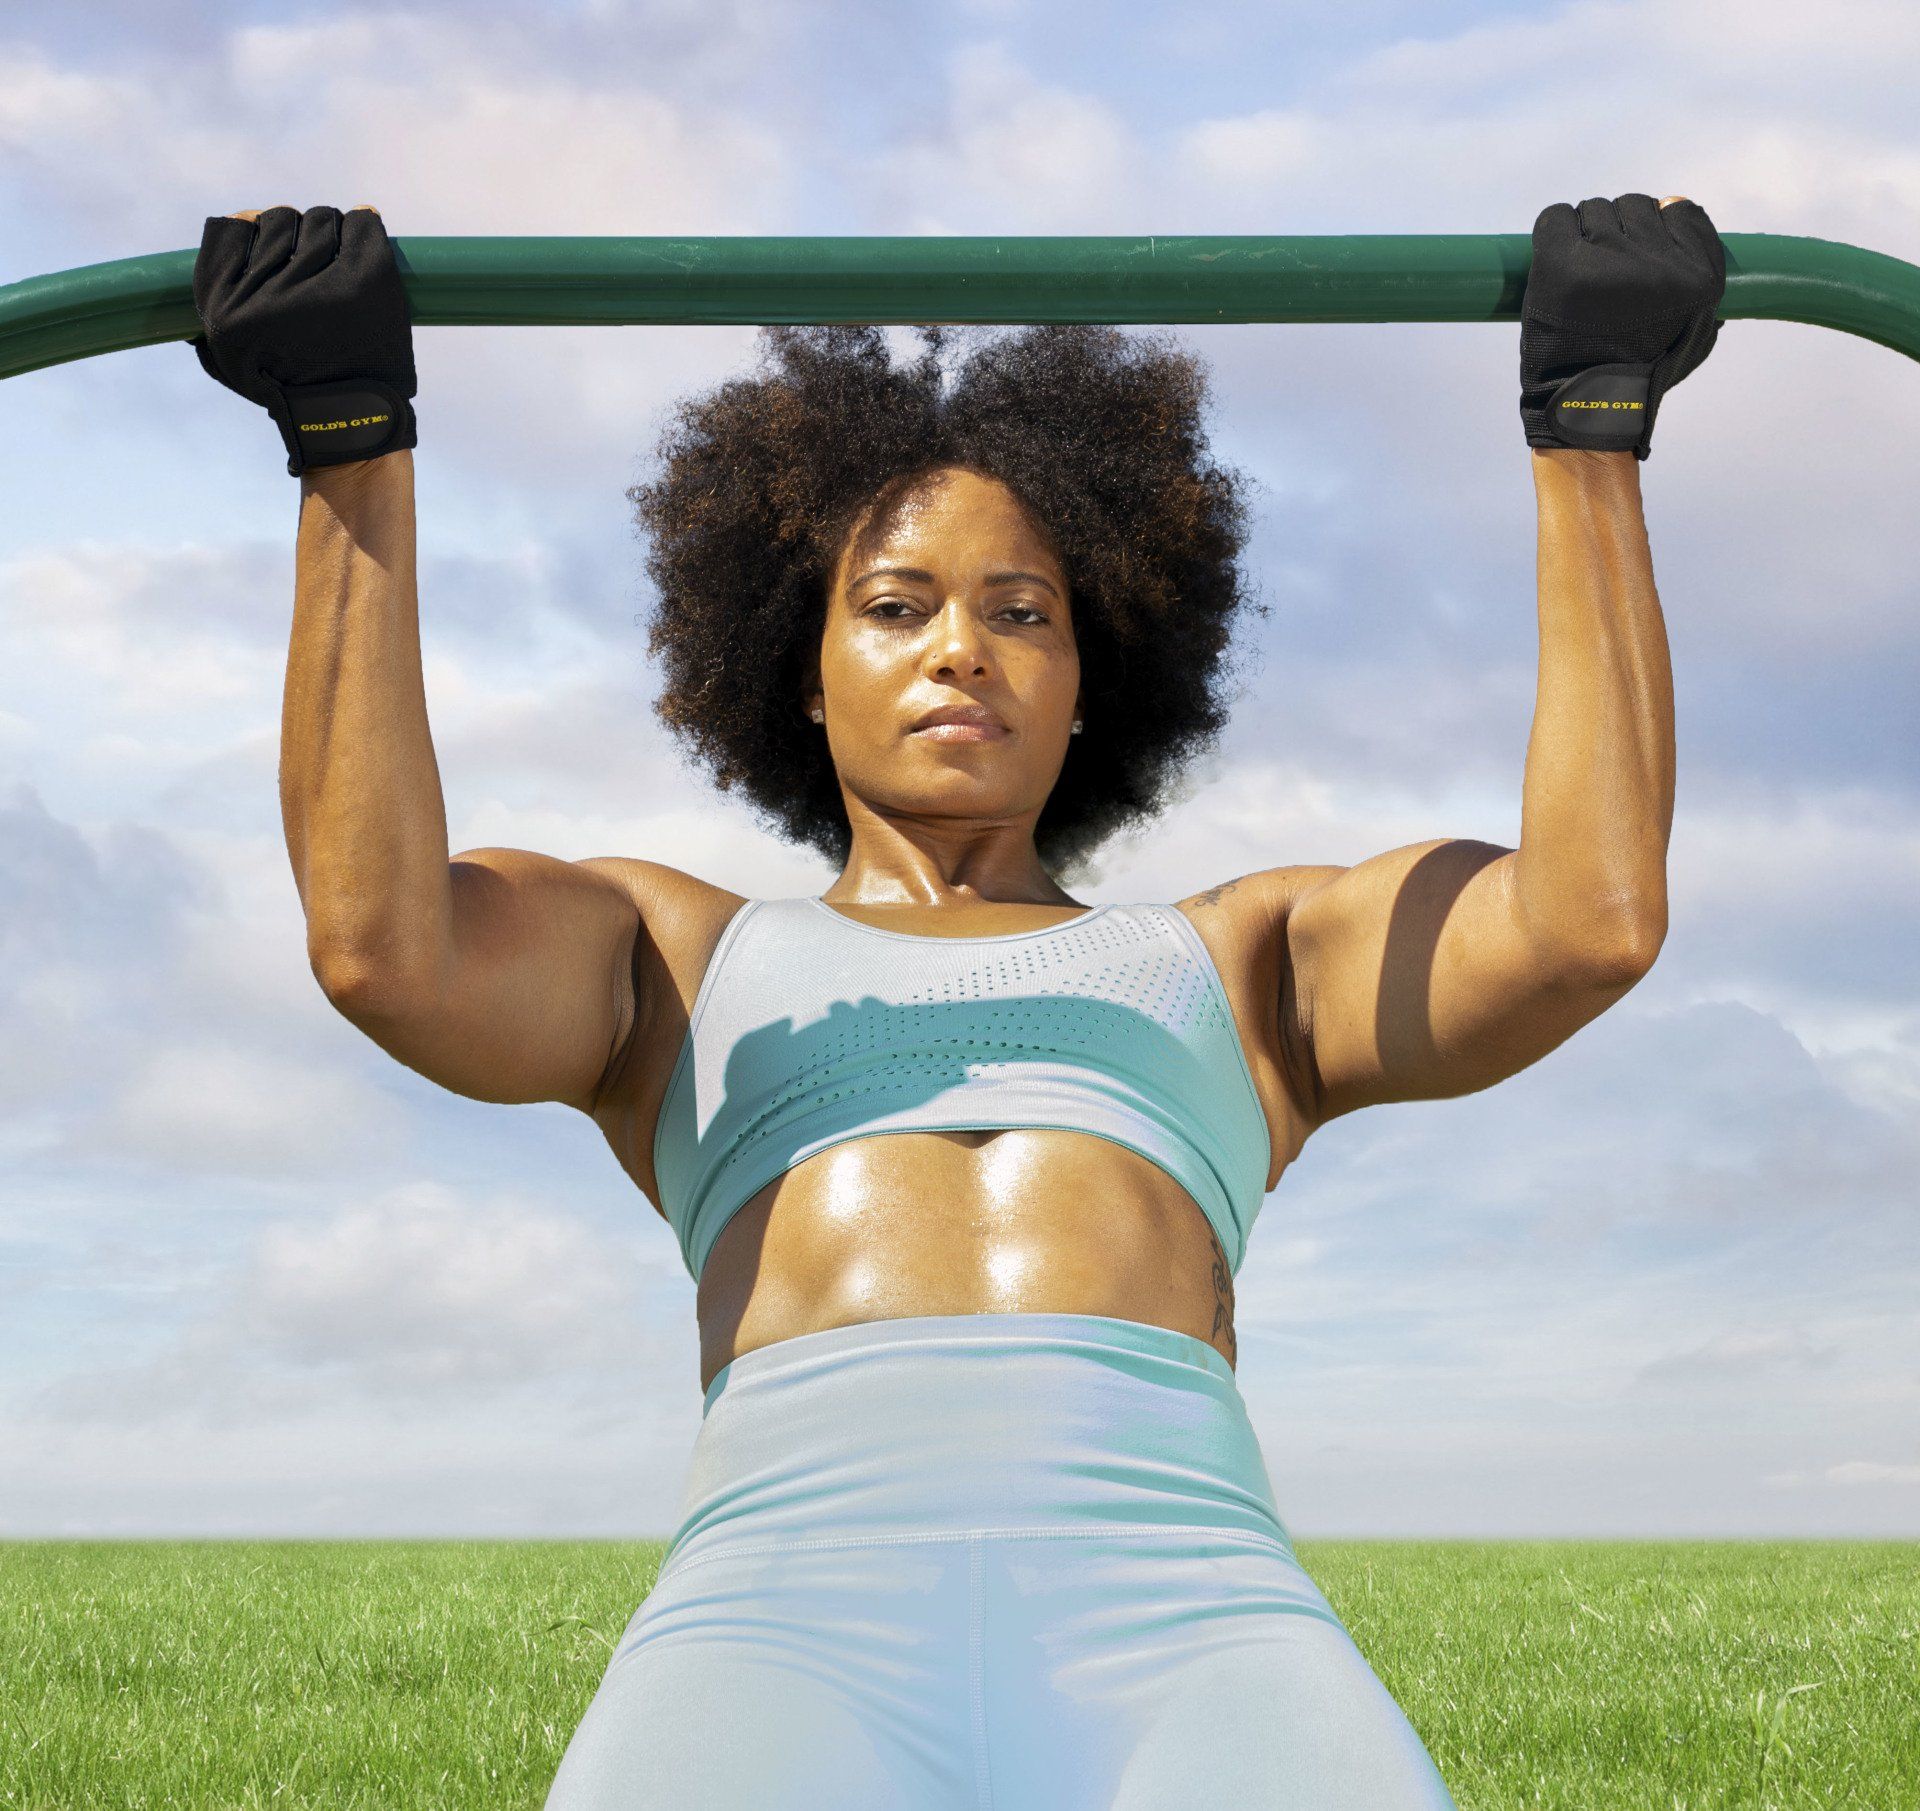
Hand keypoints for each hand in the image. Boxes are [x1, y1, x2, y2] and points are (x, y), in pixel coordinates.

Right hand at [191, 203, 417, 477]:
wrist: (347, 423)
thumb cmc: (289, 390)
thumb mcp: (229, 359)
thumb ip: (216, 304)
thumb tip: (235, 223)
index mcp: (224, 306)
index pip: (232, 228)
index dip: (258, 231)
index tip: (277, 248)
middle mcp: (264, 293)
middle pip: (279, 219)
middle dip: (298, 236)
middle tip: (316, 265)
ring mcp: (316, 286)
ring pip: (321, 219)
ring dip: (334, 234)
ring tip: (342, 266)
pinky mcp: (363, 284)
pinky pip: (362, 226)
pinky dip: (365, 229)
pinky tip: (365, 247)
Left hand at [1518, 192, 1724, 460]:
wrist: (1588, 412)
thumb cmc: (1640, 377)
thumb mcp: (1694, 333)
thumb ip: (1699, 282)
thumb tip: (1679, 215)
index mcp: (1698, 276)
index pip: (1678, 210)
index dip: (1653, 226)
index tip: (1638, 251)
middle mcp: (1658, 262)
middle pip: (1633, 206)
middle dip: (1617, 230)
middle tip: (1601, 271)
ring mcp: (1609, 260)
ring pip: (1595, 210)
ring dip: (1584, 233)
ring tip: (1577, 274)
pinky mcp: (1564, 264)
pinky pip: (1555, 217)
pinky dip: (1552, 231)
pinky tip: (1553, 261)